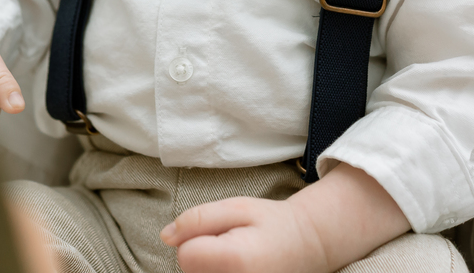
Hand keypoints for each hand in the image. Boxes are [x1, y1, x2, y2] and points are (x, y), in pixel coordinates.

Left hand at [161, 196, 330, 272]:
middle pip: (190, 271)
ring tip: (237, 259)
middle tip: (233, 245)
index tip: (223, 234)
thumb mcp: (237, 207)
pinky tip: (237, 269)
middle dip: (202, 255)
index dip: (197, 238)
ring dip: (208, 268)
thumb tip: (166, 236)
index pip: (185, 254)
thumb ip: (198, 219)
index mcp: (235, 261)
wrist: (307, 248)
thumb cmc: (272, 224)